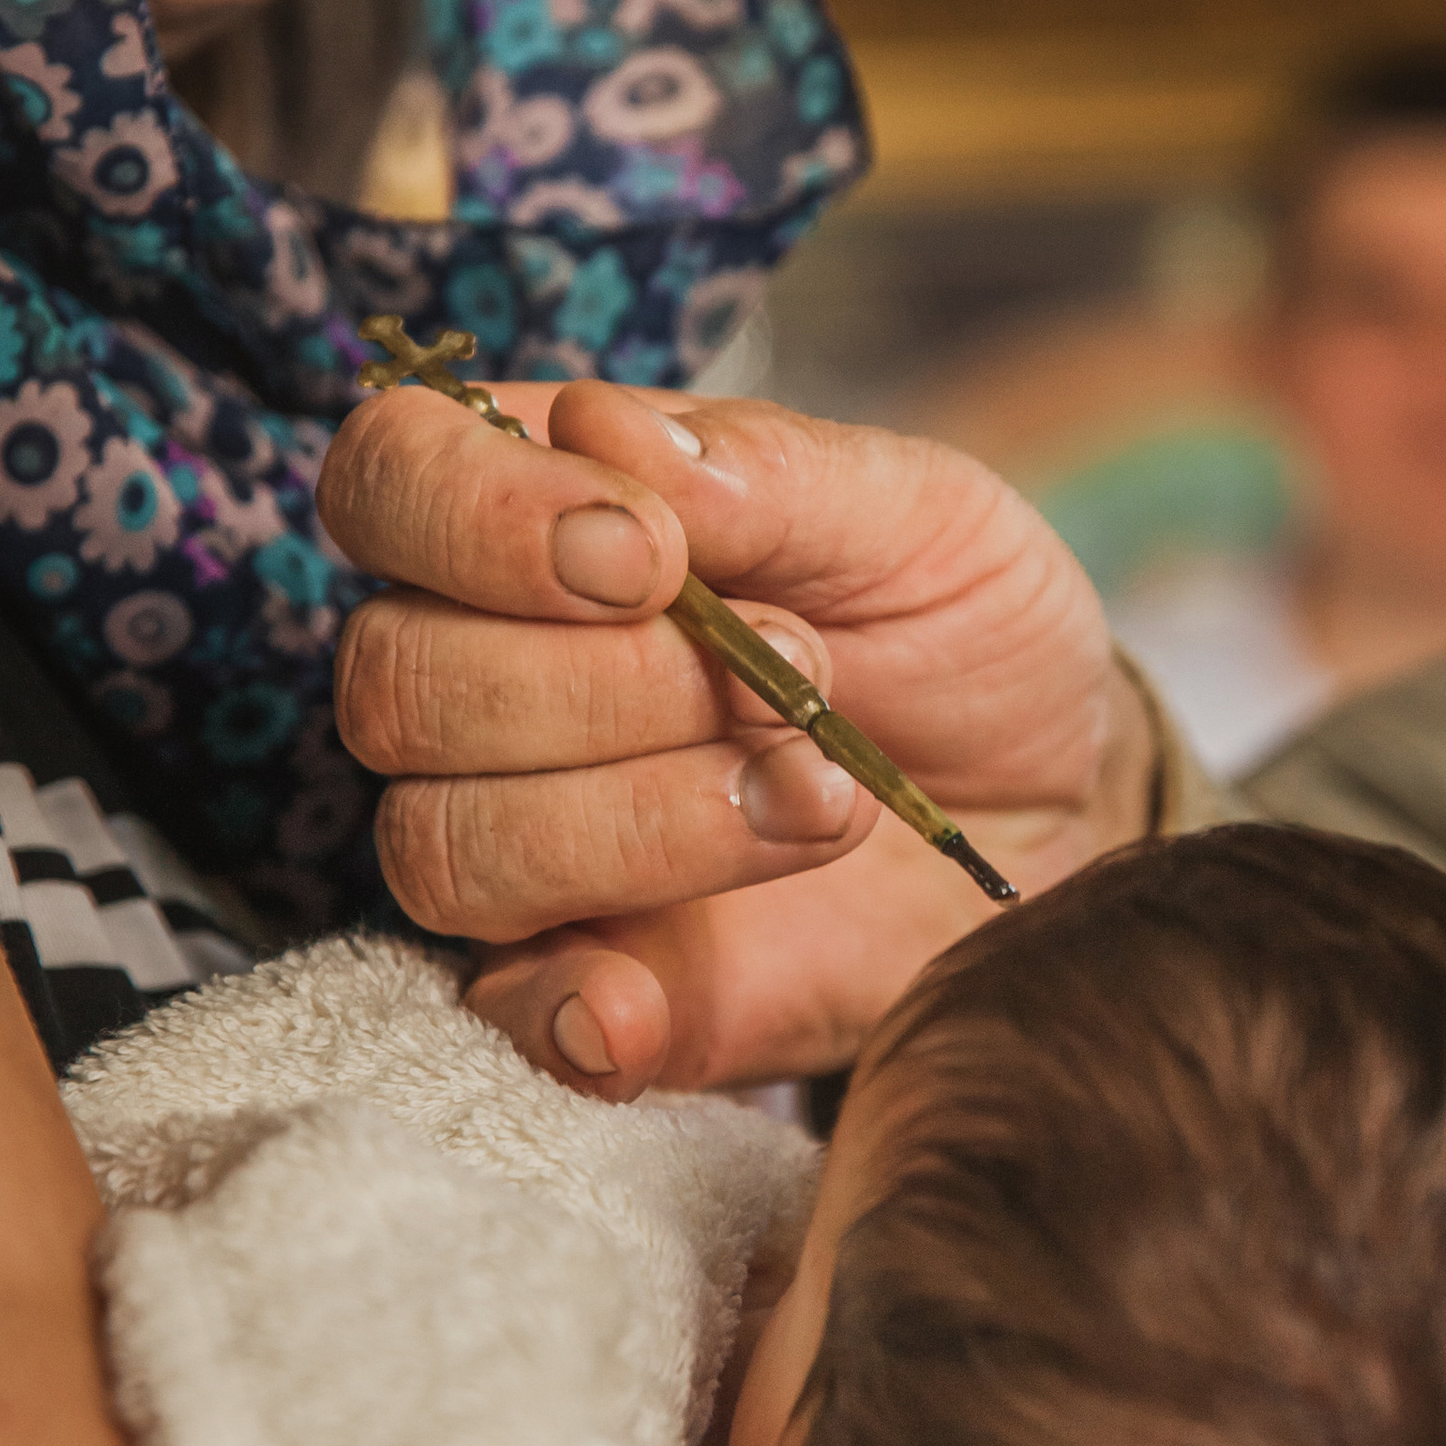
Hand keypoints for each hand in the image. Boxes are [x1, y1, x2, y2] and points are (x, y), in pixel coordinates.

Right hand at [318, 380, 1151, 1091]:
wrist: (1056, 800)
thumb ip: (763, 471)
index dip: (476, 518)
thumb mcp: (913, 513)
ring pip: (441, 844)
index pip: (390, 477)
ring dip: (638, 825)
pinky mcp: (584, 983)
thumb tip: (601, 432)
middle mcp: (484, 676)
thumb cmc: (958, 624)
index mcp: (530, 516)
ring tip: (820, 797)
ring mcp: (519, 840)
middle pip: (400, 681)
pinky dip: (568, 1007)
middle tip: (805, 674)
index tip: (650, 559)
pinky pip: (503, 1013)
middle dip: (612, 684)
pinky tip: (648, 994)